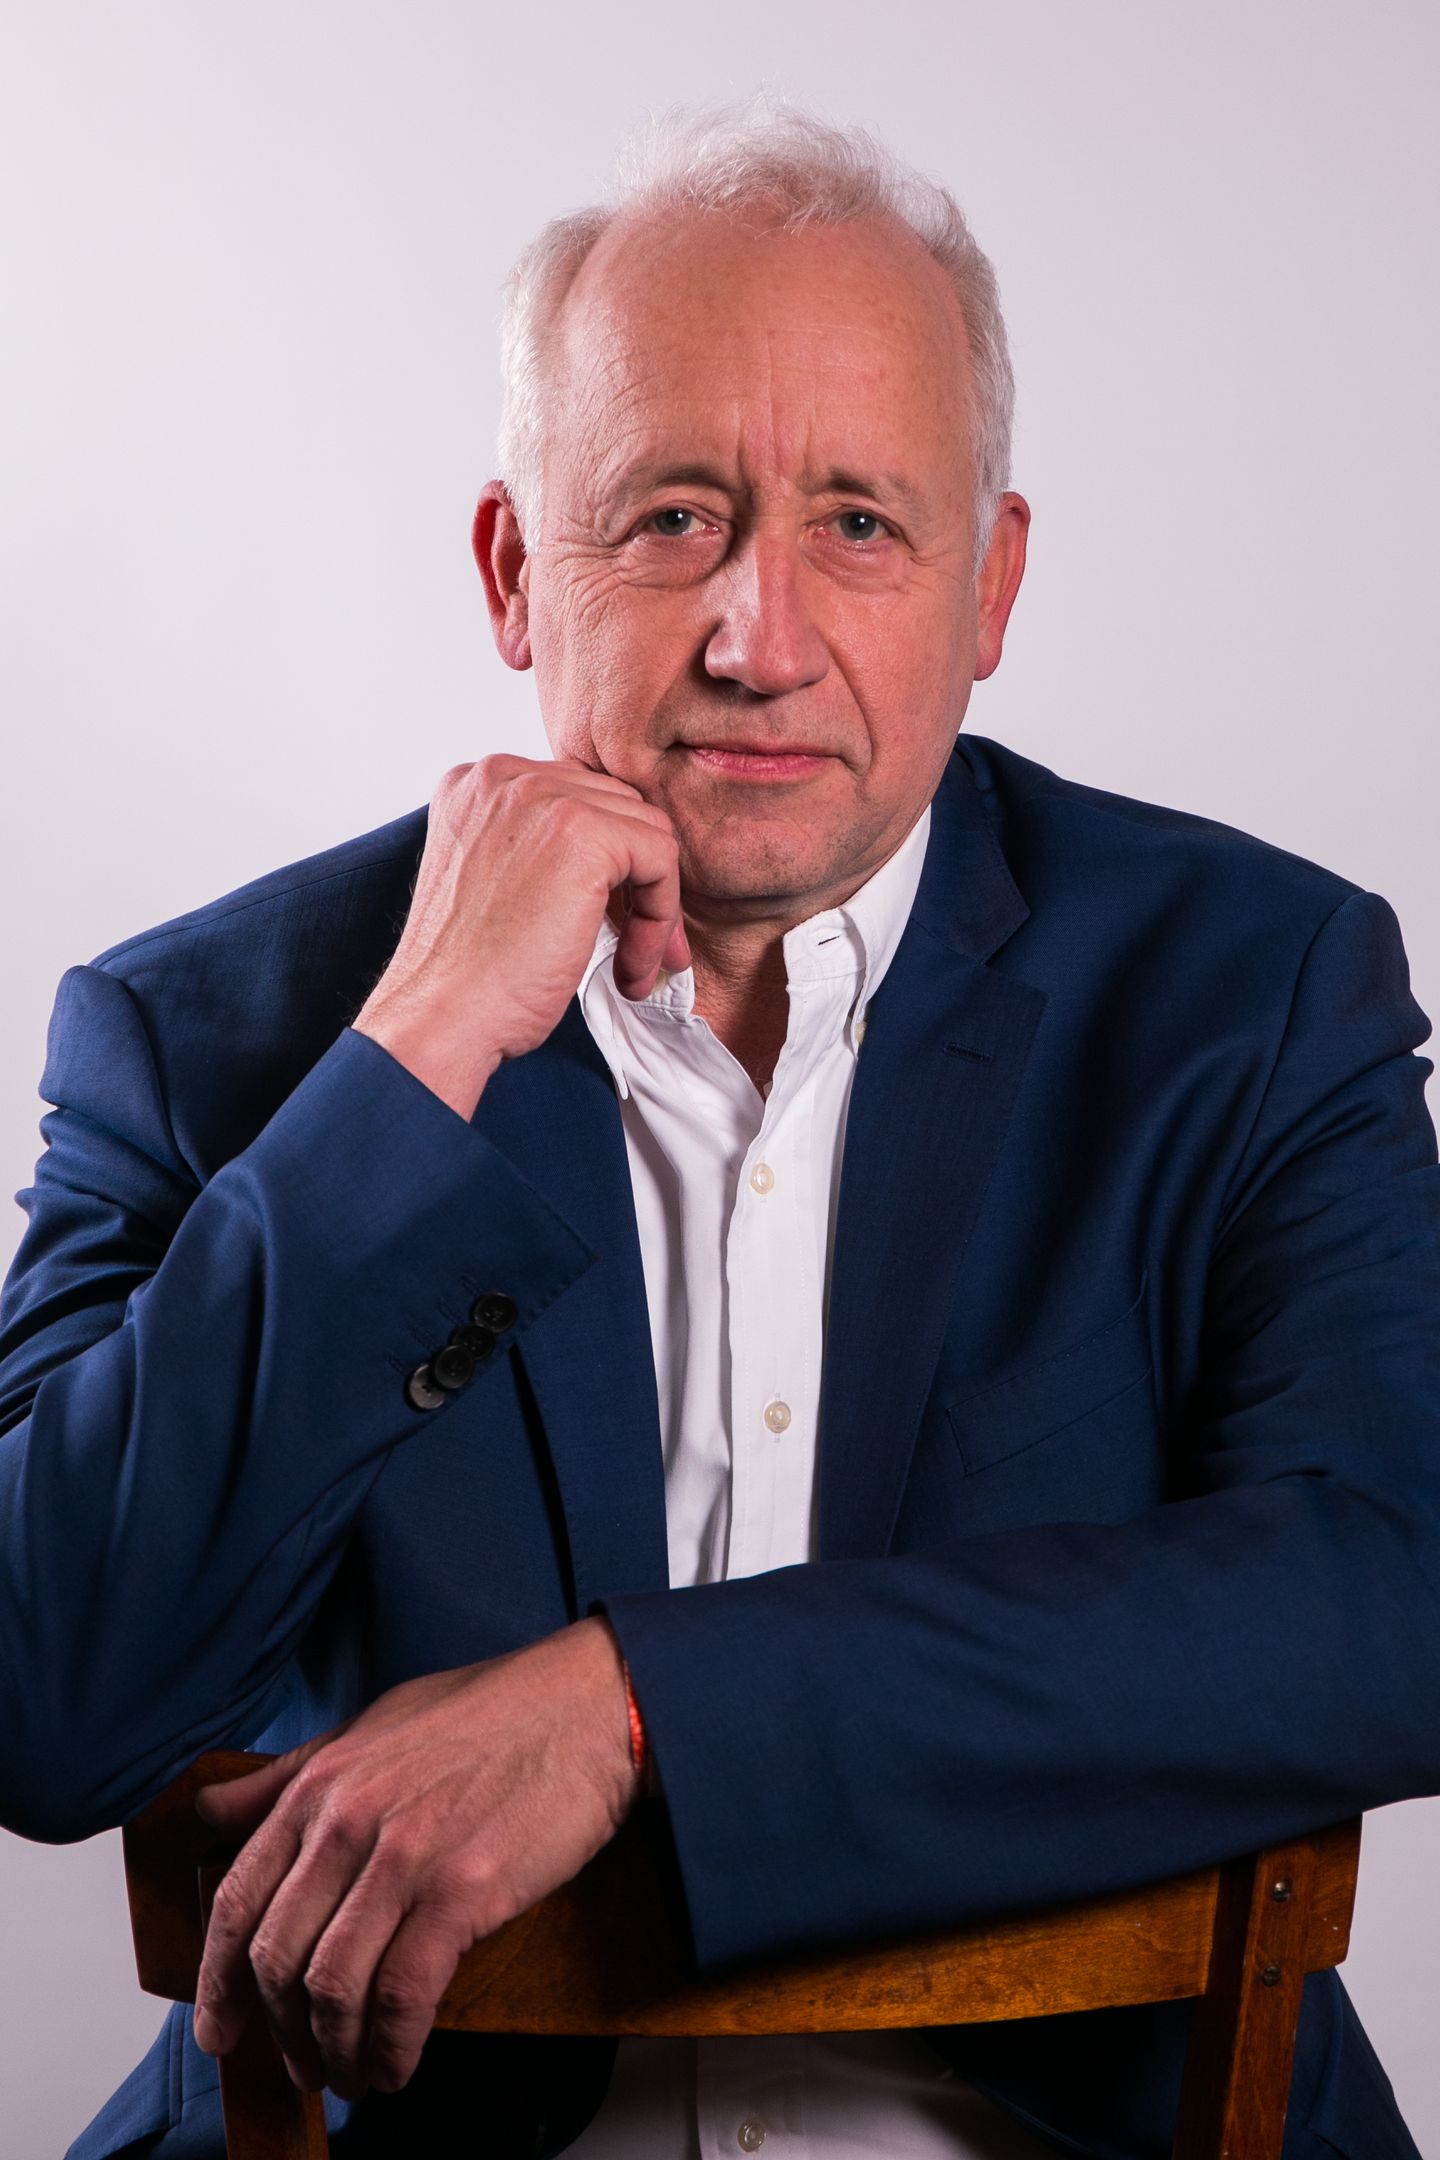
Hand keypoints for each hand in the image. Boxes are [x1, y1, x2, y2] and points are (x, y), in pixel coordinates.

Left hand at [191, 1617, 637, 2098]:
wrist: (584, 1705)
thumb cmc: (489, 1713)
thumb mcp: (373, 1725)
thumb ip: (290, 1774)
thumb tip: (212, 1809)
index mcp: (320, 1784)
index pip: (238, 1900)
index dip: (218, 1981)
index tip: (220, 2030)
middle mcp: (347, 1821)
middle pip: (279, 1958)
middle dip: (280, 2032)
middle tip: (300, 2066)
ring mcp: (403, 1857)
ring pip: (333, 1988)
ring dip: (335, 2052)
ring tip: (352, 2075)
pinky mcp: (462, 1890)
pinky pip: (403, 1996)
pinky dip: (391, 2047)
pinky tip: (397, 2064)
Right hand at [353, 754, 689, 1119]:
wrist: (444, 1016)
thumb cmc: (467, 974)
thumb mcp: (496, 884)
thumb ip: (540, 849)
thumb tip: (622, 857)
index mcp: (478, 784)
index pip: (578, 797)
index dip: (606, 864)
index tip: (612, 923)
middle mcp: (505, 776)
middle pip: (617, 808)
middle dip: (636, 883)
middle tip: (636, 950)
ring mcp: (543, 797)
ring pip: (647, 834)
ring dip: (651, 909)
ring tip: (631, 967)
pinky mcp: (583, 832)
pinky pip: (662, 859)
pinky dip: (660, 918)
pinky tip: (631, 966)